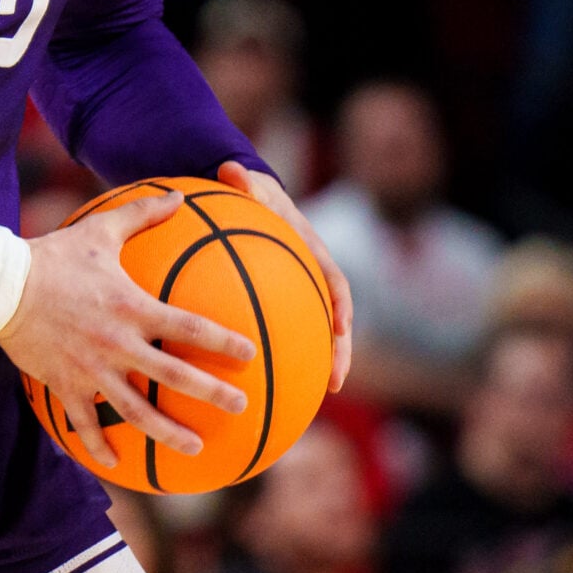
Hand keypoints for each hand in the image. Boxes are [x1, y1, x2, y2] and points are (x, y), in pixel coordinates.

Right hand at [0, 190, 255, 466]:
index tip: (250, 354)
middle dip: (210, 394)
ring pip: (135, 411)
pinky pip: (84, 422)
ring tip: (194, 448)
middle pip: (172, 376)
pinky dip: (98, 445)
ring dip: (167, 432)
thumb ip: (143, 214)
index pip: (187, 326)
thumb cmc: (54, 255)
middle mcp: (117, 343)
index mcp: (131, 307)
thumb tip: (179, 195)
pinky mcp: (64, 383)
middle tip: (241, 408)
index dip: (221, 341)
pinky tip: (113, 462)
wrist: (0, 285)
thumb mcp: (100, 230)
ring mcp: (91, 369)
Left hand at [216, 160, 353, 391]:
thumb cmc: (250, 193)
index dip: (341, 303)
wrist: (249, 200)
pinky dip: (275, 361)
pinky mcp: (280, 308)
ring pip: (312, 335)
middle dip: (338, 352)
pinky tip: (253, 387)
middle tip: (335, 383)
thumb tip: (231, 171)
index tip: (342, 327)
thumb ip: (242, 182)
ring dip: (314, 366)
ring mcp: (298, 296)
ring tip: (308, 401)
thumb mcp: (248, 185)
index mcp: (311, 251)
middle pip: (334, 320)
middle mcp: (310, 279)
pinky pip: (282, 336)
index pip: (334, 280)